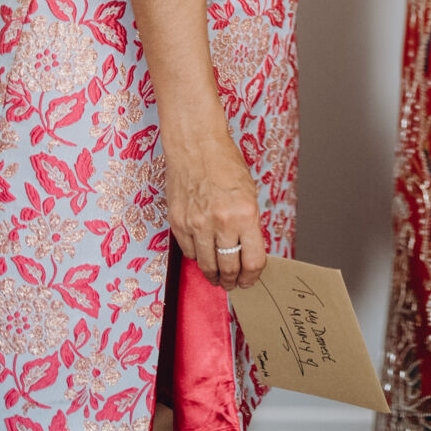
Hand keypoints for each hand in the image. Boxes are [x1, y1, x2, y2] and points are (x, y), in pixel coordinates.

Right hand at [163, 122, 266, 290]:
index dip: (253, 276)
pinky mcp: (178, 224)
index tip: (251, 280)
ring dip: (214, 276)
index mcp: (245, 213)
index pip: (253, 261)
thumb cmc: (225, 164)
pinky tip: (203, 255)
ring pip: (207, 266)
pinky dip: (197, 258)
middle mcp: (221, 222)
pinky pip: (189, 253)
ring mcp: (197, 224)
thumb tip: (248, 252)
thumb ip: (249, 224)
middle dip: (233, 281)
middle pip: (229, 268)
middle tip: (234, 284)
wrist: (195, 146)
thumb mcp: (249, 193)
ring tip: (218, 278)